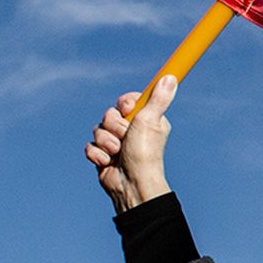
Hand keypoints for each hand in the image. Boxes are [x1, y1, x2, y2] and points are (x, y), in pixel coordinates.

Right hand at [85, 76, 176, 212]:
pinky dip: (98, 155)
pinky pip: (91, 146)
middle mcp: (132, 129)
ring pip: (98, 129)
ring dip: (107, 142)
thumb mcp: (152, 121)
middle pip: (110, 113)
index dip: (125, 104)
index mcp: (146, 119)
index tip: (128, 110)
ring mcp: (117, 142)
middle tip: (125, 137)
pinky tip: (108, 163)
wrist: (131, 184)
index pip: (128, 100)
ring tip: (118, 153)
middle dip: (114, 126)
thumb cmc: (145, 153)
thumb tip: (171, 78)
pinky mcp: (104, 154)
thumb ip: (159, 99)